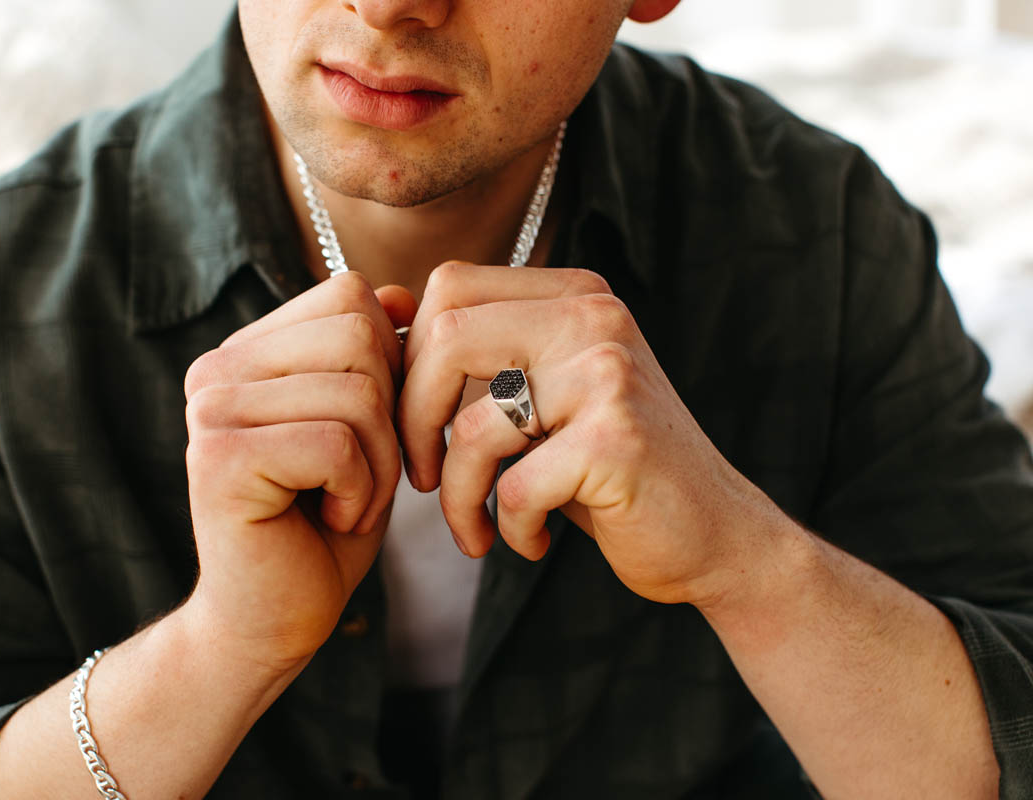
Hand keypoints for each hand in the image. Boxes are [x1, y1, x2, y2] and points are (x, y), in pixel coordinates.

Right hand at [182, 273, 415, 667]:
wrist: (273, 620)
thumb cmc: (323, 524)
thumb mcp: (365, 429)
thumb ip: (373, 360)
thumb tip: (401, 293)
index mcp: (246, 352)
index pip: (349, 295)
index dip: (392, 364)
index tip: (372, 433)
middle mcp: (216, 369)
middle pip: (359, 335)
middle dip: (391, 416)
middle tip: (365, 478)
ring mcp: (210, 410)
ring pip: (357, 392)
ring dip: (379, 464)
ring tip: (346, 502)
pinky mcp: (220, 459)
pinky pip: (337, 443)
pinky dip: (360, 491)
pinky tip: (331, 519)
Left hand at [399, 262, 784, 607]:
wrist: (713, 534)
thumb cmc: (607, 469)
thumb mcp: (548, 394)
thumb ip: (485, 357)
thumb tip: (383, 335)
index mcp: (573, 294)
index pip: (449, 289)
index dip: (411, 361)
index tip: (417, 423)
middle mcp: (593, 317)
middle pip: (446, 339)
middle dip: (413, 421)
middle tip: (424, 477)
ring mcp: (608, 374)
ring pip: (472, 428)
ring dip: (458, 498)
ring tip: (476, 531)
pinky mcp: (616, 439)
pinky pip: (512, 487)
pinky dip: (507, 528)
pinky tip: (528, 542)